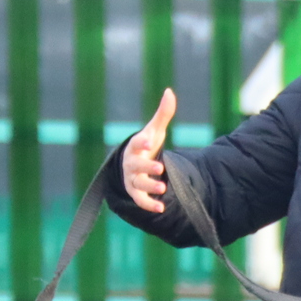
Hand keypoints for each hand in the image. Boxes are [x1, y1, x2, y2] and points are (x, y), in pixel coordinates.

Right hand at [123, 87, 176, 212]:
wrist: (135, 164)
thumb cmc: (146, 145)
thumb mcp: (155, 130)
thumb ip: (163, 113)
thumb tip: (169, 91)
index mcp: (135, 147)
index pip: (136, 143)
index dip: (141, 142)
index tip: (148, 141)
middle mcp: (131, 164)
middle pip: (136, 166)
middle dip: (147, 167)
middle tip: (160, 168)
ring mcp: (132, 179)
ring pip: (137, 184)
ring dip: (149, 187)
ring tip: (163, 189)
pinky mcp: (135, 193)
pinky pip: (140, 200)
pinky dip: (149, 205)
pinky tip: (161, 208)